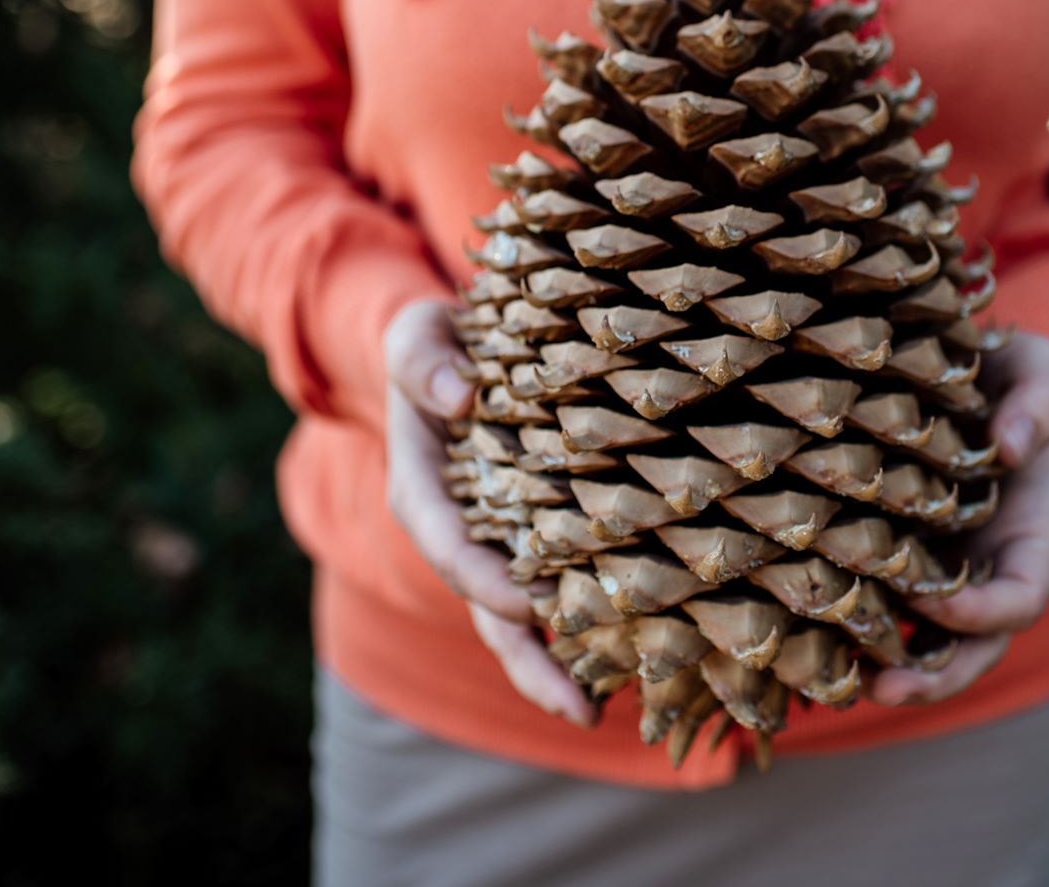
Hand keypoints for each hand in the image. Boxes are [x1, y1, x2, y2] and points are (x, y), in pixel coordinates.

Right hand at [383, 298, 596, 726]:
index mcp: (423, 488)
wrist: (458, 347)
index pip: (448, 544)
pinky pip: (557, 583)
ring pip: (521, 613)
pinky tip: (633, 656)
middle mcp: (460, 529)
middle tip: (575, 708)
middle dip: (527, 659)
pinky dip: (585, 622)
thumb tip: (457, 395)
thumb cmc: (437, 342)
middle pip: (487, 606)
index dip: (484, 578)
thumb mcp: (416, 334)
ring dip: (557, 663)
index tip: (529, 603)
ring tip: (600, 713)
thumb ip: (422, 361)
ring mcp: (497, 540)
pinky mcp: (535, 536)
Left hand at [869, 331, 1048, 706]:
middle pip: (973, 647)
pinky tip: (802, 642)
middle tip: (883, 689)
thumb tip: (1014, 446)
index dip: (982, 613)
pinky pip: (876, 607)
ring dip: (888, 673)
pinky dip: (850, 634)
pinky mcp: (890, 556)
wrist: (969, 365)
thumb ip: (1039, 402)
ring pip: (923, 644)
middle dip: (934, 677)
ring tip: (836, 685)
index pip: (1021, 598)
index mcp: (1029, 533)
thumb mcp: (1039, 368)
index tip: (932, 600)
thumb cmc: (1011, 368)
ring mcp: (940, 568)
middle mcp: (986, 566)